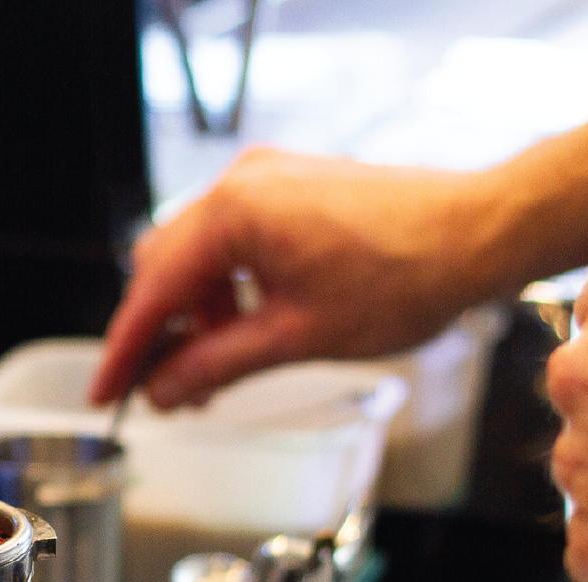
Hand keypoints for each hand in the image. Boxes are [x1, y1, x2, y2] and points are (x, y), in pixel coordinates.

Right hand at [88, 147, 508, 408]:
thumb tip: (165, 390)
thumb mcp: (297, 338)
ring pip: (199, 257)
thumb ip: (216, 365)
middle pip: (165, 267)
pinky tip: (249, 333)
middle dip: (162, 334)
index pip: (153, 291)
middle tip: (168, 392)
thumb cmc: (406, 275)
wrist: (482, 233)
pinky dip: (230, 290)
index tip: (106, 394)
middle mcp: (242, 184)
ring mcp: (268, 181)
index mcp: (234, 213)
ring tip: (218, 373)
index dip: (126, 351)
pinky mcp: (292, 189)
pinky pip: (236, 242)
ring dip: (198, 316)